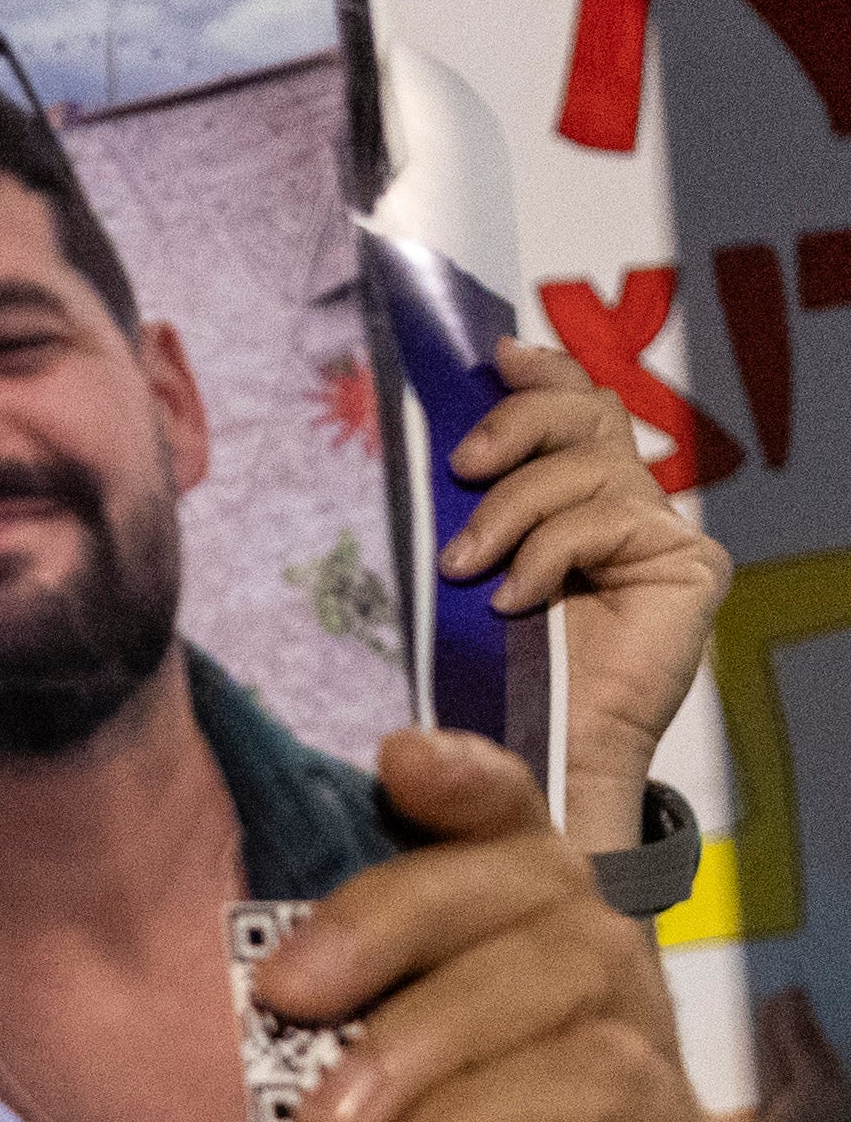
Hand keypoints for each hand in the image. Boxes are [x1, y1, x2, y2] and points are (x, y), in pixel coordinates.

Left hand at [187, 729, 746, 1121]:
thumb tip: (170, 924)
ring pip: (577, 983)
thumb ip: (261, 1029)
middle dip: (407, 919)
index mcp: (487, 995)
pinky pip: (602, 1098)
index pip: (513, 845)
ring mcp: (642, 1110)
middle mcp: (586, 1030)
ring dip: (431, 1040)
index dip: (467, 789)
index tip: (388, 765)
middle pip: (544, 894)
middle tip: (282, 999)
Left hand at [438, 337, 731, 837]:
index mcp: (570, 504)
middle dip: (522, 420)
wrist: (532, 767)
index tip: (497, 354)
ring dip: (513, 506)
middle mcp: (620, 510)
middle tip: (464, 464)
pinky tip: (513, 598)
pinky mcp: (686, 564)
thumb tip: (434, 449)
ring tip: (465, 566)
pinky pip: (609, 516)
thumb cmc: (483, 682)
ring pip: (590, 463)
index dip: (541, 372)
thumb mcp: (456, 580)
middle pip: (590, 414)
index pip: (571, 411)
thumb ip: (462, 514)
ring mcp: (657, 535)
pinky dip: (549, 548)